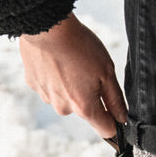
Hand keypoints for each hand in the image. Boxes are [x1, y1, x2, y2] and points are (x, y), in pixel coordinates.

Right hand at [19, 13, 126, 139]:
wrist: (46, 27)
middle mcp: (63, 108)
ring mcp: (46, 96)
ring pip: (65, 97)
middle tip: (90, 70)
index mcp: (84, 107)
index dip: (114, 121)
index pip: (105, 129)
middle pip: (84, 110)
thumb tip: (122, 118)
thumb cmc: (78, 46)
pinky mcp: (33, 84)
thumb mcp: (107, 71)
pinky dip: (55, 76)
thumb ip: (115, 99)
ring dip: (70, 84)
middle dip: (90, 95)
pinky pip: (50, 85)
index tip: (116, 112)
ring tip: (71, 61)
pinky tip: (57, 59)